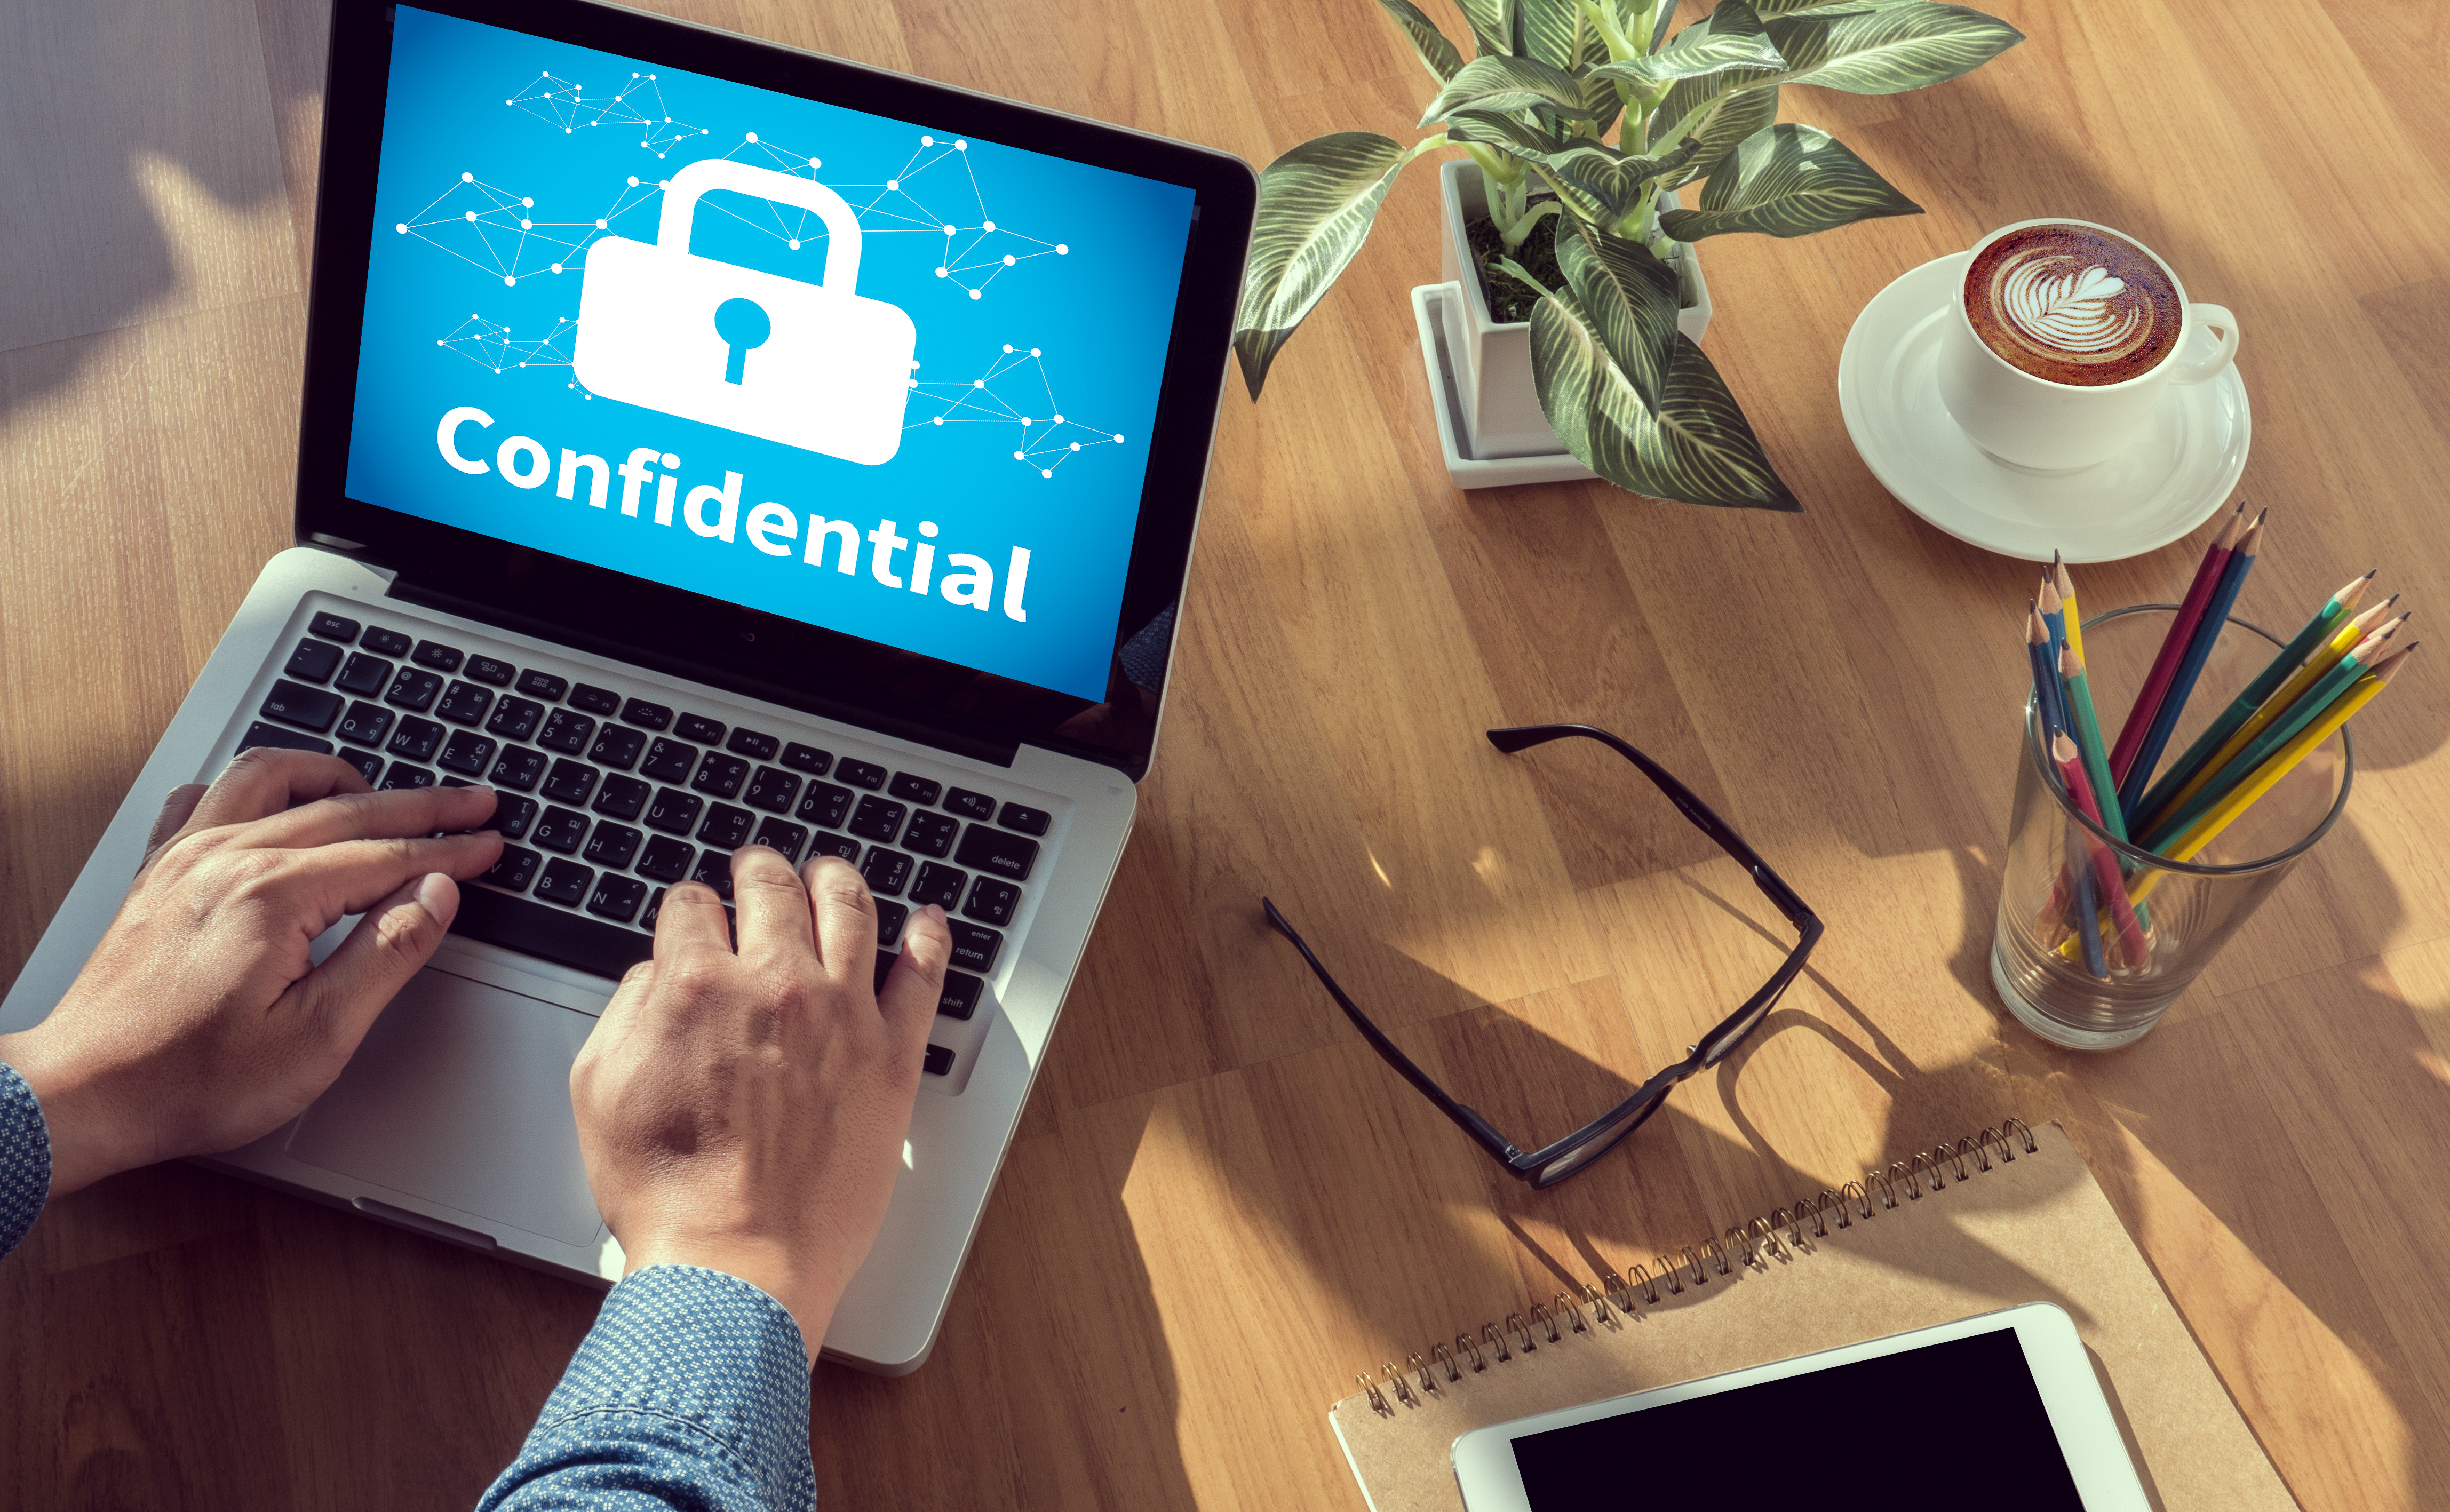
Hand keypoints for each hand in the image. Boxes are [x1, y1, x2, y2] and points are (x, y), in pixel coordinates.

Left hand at [0, 750, 504, 1196]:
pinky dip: (253, 788)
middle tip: (473, 801)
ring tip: (377, 788)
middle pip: (347, 807)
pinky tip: (272, 805)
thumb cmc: (193, 1080)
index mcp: (274, 894)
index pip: (388, 855)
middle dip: (422, 803)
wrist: (84, 1094)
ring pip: (271, 778)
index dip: (451, 849)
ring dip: (335, 774)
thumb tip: (437, 893)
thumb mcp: (318, 1035)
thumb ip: (386, 954)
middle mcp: (226, 857)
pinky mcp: (157, 872)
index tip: (491, 842)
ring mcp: (184, 857)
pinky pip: (206, 796)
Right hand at [569, 846, 951, 1356]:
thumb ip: (625, 1013)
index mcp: (695, 985)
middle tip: (758, 868)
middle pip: (772, 890)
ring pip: (849, 909)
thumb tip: (653, 975)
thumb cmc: (667, 1192)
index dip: (689, 907)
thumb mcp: (600, 1090)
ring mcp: (842, 1014)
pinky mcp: (892, 1056)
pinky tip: (927, 920)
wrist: (735, 1261)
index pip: (692, 907)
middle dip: (759, 870)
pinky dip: (928, 938)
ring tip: (829, 873)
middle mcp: (775, 983)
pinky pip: (923, 976)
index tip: (694, 913)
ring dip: (835, 879)